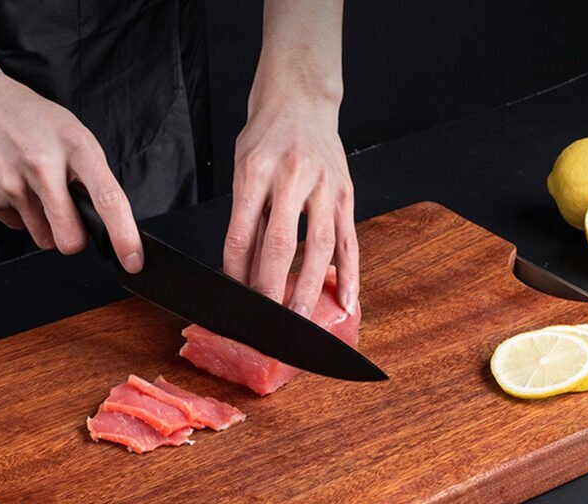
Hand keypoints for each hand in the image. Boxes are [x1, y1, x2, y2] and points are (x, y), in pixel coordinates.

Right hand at [0, 72, 143, 271]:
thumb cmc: (28, 118)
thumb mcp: (71, 134)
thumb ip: (90, 176)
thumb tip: (107, 222)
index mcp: (76, 146)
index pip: (108, 199)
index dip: (124, 236)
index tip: (133, 260)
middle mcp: (44, 164)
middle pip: (70, 237)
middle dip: (74, 240)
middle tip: (69, 221)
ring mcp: (13, 182)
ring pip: (44, 238)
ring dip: (45, 224)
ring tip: (33, 188)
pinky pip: (17, 226)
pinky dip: (19, 213)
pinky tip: (11, 182)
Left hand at [223, 97, 358, 316]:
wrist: (301, 100)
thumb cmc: (267, 137)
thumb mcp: (244, 169)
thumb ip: (246, 219)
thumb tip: (242, 271)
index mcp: (257, 170)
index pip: (243, 232)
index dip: (237, 270)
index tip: (237, 294)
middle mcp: (293, 176)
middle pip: (281, 242)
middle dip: (273, 286)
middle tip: (268, 318)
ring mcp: (325, 186)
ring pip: (319, 246)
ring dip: (309, 287)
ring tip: (301, 318)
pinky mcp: (347, 194)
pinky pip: (349, 240)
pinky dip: (349, 273)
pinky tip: (346, 299)